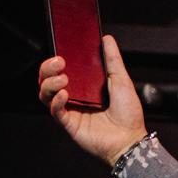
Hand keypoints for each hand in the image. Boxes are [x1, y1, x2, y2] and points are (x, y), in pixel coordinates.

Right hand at [38, 34, 146, 167]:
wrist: (131, 139)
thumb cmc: (128, 113)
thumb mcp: (122, 80)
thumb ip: (112, 60)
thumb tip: (106, 38)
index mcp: (84, 85)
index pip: (61, 70)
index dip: (55, 61)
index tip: (60, 52)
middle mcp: (74, 96)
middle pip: (48, 80)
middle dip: (47, 69)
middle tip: (59, 62)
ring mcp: (70, 110)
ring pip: (46, 94)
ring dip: (50, 83)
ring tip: (63, 79)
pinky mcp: (70, 124)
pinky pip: (55, 111)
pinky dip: (57, 101)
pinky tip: (66, 95)